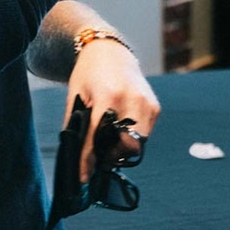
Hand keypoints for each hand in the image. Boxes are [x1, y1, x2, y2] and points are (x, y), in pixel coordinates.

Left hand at [63, 38, 160, 182]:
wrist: (110, 52)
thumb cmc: (89, 73)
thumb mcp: (75, 95)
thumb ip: (76, 124)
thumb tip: (74, 155)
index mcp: (109, 95)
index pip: (98, 137)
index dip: (89, 160)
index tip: (84, 177)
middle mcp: (132, 99)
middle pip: (126, 145)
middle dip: (111, 156)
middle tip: (97, 159)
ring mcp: (147, 102)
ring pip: (139, 143)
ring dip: (123, 149)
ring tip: (107, 145)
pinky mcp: (154, 106)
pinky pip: (145, 133)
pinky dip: (133, 138)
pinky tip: (120, 130)